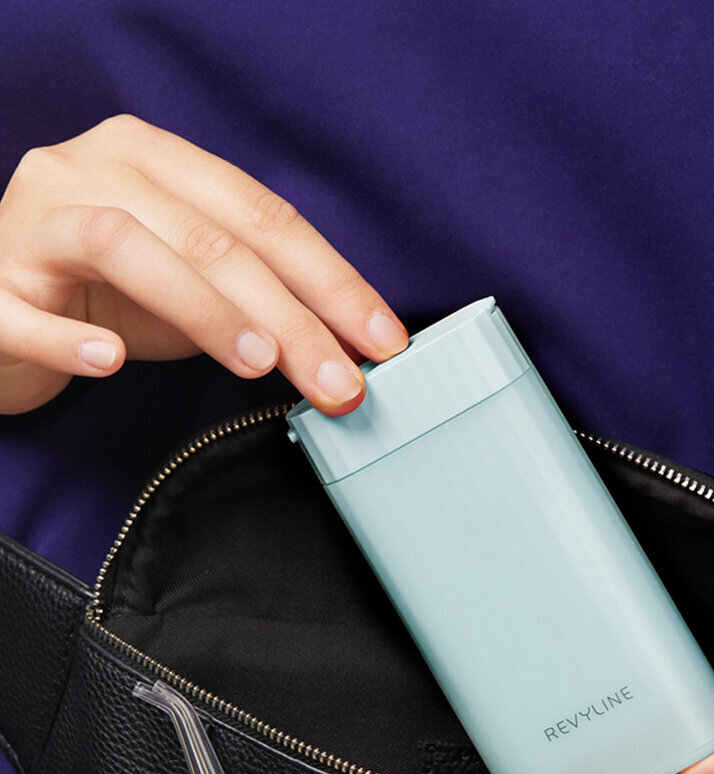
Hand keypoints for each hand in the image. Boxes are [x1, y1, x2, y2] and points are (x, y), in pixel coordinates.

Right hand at [0, 115, 407, 413]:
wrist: (2, 304)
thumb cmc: (107, 294)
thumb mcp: (193, 286)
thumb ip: (256, 300)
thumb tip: (345, 349)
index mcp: (157, 160)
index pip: (265, 216)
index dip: (333, 280)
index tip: (382, 338)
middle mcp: (95, 168)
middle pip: (214, 238)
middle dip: (293, 317)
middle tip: (340, 380)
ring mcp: (34, 217)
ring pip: (129, 245)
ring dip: (204, 310)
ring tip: (259, 363)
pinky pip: (24, 307)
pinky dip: (69, 336)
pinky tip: (110, 361)